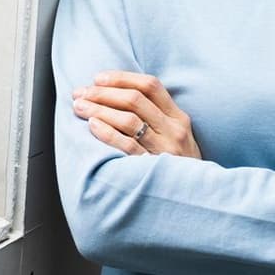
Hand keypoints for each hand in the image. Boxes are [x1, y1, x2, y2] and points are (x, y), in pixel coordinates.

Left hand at [70, 71, 201, 159]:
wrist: (194, 195)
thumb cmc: (178, 162)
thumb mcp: (176, 134)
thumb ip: (156, 115)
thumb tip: (115, 93)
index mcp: (178, 117)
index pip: (150, 85)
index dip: (121, 78)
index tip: (98, 78)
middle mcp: (173, 130)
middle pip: (134, 100)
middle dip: (103, 93)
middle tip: (80, 92)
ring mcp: (164, 149)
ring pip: (128, 120)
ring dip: (99, 110)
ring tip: (80, 107)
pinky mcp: (152, 167)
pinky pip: (127, 146)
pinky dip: (108, 133)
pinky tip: (92, 125)